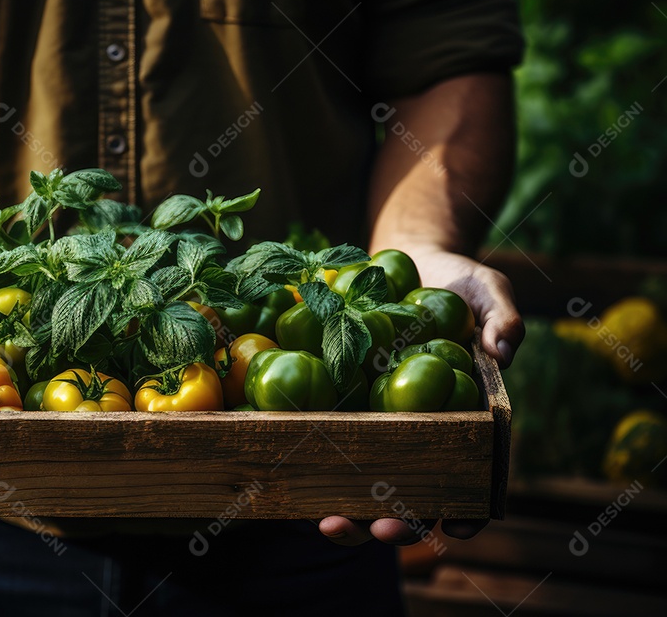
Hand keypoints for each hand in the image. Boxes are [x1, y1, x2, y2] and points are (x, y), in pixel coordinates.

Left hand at [318, 247, 520, 546]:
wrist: (404, 261)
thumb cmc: (456, 280)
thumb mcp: (486, 290)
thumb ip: (502, 317)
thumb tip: (502, 351)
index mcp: (465, 421)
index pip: (473, 479)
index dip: (468, 512)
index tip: (457, 529)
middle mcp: (421, 432)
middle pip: (412, 496)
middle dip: (396, 523)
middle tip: (382, 531)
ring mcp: (379, 423)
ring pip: (363, 485)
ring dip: (348, 512)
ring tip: (328, 523)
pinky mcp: (341, 405)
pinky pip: (324, 440)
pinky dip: (309, 466)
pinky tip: (289, 481)